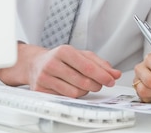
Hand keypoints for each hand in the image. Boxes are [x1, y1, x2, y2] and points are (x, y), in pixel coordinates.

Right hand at [0, 43, 120, 97]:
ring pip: (75, 92)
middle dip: (96, 85)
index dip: (102, 75)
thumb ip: (99, 64)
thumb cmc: (61, 59)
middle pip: (83, 81)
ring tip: (83, 84)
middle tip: (99, 84)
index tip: (111, 80)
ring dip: (85, 91)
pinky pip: (65, 98)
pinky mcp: (40, 90)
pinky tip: (72, 88)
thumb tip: (115, 74)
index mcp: (64, 51)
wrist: (35, 64)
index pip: (87, 67)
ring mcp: (45, 77)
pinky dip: (74, 95)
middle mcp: (52, 63)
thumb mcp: (81, 55)